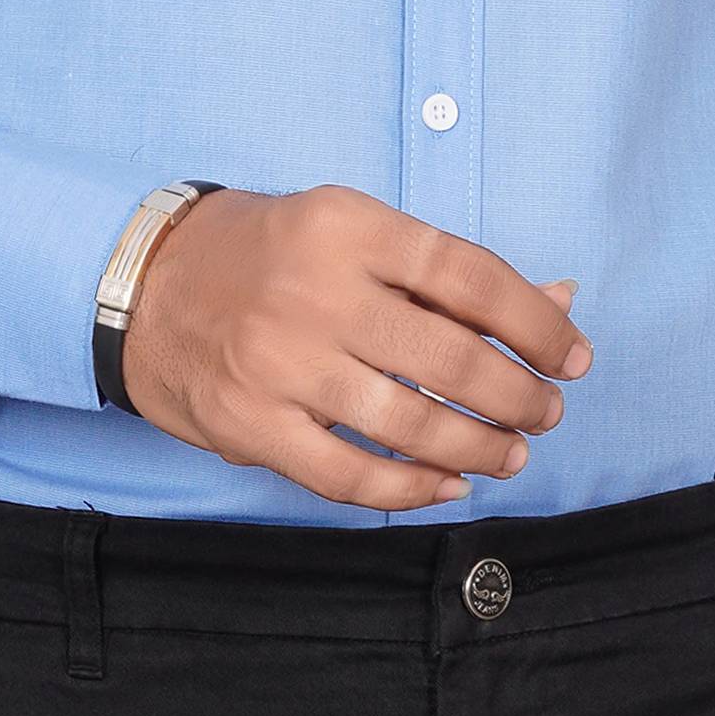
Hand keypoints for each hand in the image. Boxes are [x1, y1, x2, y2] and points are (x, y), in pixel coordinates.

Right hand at [119, 183, 591, 508]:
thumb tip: (560, 300)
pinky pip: (349, 476)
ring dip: (480, 448)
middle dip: (519, 395)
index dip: (536, 322)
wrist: (143, 285)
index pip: (471, 276)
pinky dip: (411, 489)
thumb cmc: (267, 254)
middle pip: (452, 358)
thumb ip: (448, 273)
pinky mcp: (250, 425)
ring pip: (410, 424)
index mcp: (347, 226)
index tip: (571, 355)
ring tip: (512, 453)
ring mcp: (279, 364)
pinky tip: (446, 484)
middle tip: (548, 410)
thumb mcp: (351, 229)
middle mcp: (315, 292)